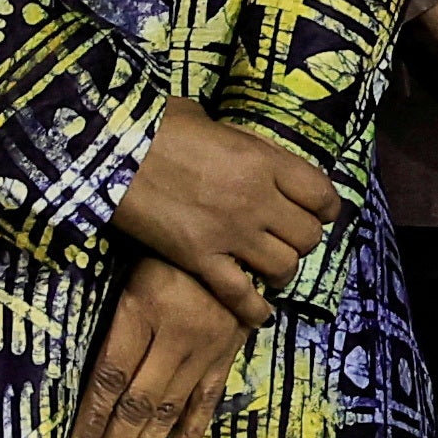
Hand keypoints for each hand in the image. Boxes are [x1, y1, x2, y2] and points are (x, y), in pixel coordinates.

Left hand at [76, 257, 258, 437]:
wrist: (234, 227)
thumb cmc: (166, 246)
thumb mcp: (130, 271)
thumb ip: (115, 322)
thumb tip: (93, 383)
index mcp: (143, 310)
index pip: (111, 378)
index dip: (92, 420)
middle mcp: (177, 334)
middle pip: (140, 403)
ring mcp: (207, 346)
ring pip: (171, 409)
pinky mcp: (230, 350)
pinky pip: (208, 398)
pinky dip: (192, 434)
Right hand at [112, 105, 342, 318]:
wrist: (110, 151)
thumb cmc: (159, 126)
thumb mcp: (214, 123)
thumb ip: (243, 145)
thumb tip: (255, 156)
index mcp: (264, 161)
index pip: (320, 194)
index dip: (326, 208)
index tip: (321, 213)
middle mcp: (256, 199)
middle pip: (307, 234)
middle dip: (303, 239)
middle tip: (287, 238)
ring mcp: (229, 232)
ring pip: (283, 265)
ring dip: (283, 270)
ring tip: (273, 269)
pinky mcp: (198, 258)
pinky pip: (239, 293)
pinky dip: (253, 308)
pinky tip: (259, 313)